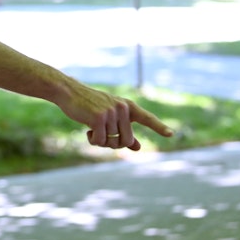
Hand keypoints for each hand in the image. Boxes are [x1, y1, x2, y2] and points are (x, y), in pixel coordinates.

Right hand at [59, 83, 173, 150]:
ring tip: (92, 130)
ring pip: (113, 142)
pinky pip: (100, 141)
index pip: (146, 118)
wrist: (69, 92)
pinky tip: (86, 130)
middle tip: (103, 138)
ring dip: (101, 141)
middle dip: (115, 144)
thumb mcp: (108, 116)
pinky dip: (93, 140)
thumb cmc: (88, 104)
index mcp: (127, 106)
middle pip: (127, 140)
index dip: (158, 127)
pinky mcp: (98, 118)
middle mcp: (122, 108)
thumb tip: (137, 147)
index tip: (170, 134)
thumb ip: (123, 130)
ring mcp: (111, 112)